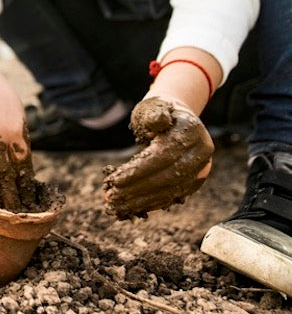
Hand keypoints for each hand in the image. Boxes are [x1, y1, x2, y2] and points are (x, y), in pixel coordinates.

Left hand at [103, 96, 213, 218]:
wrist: (178, 119)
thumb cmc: (157, 111)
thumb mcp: (153, 106)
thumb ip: (154, 113)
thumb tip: (157, 122)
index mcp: (191, 130)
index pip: (163, 156)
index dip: (138, 170)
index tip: (114, 180)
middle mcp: (201, 151)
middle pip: (168, 176)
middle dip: (137, 189)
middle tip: (111, 197)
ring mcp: (202, 168)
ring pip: (171, 190)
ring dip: (142, 200)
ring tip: (117, 205)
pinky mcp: (196, 180)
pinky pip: (173, 195)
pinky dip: (152, 202)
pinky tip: (132, 207)